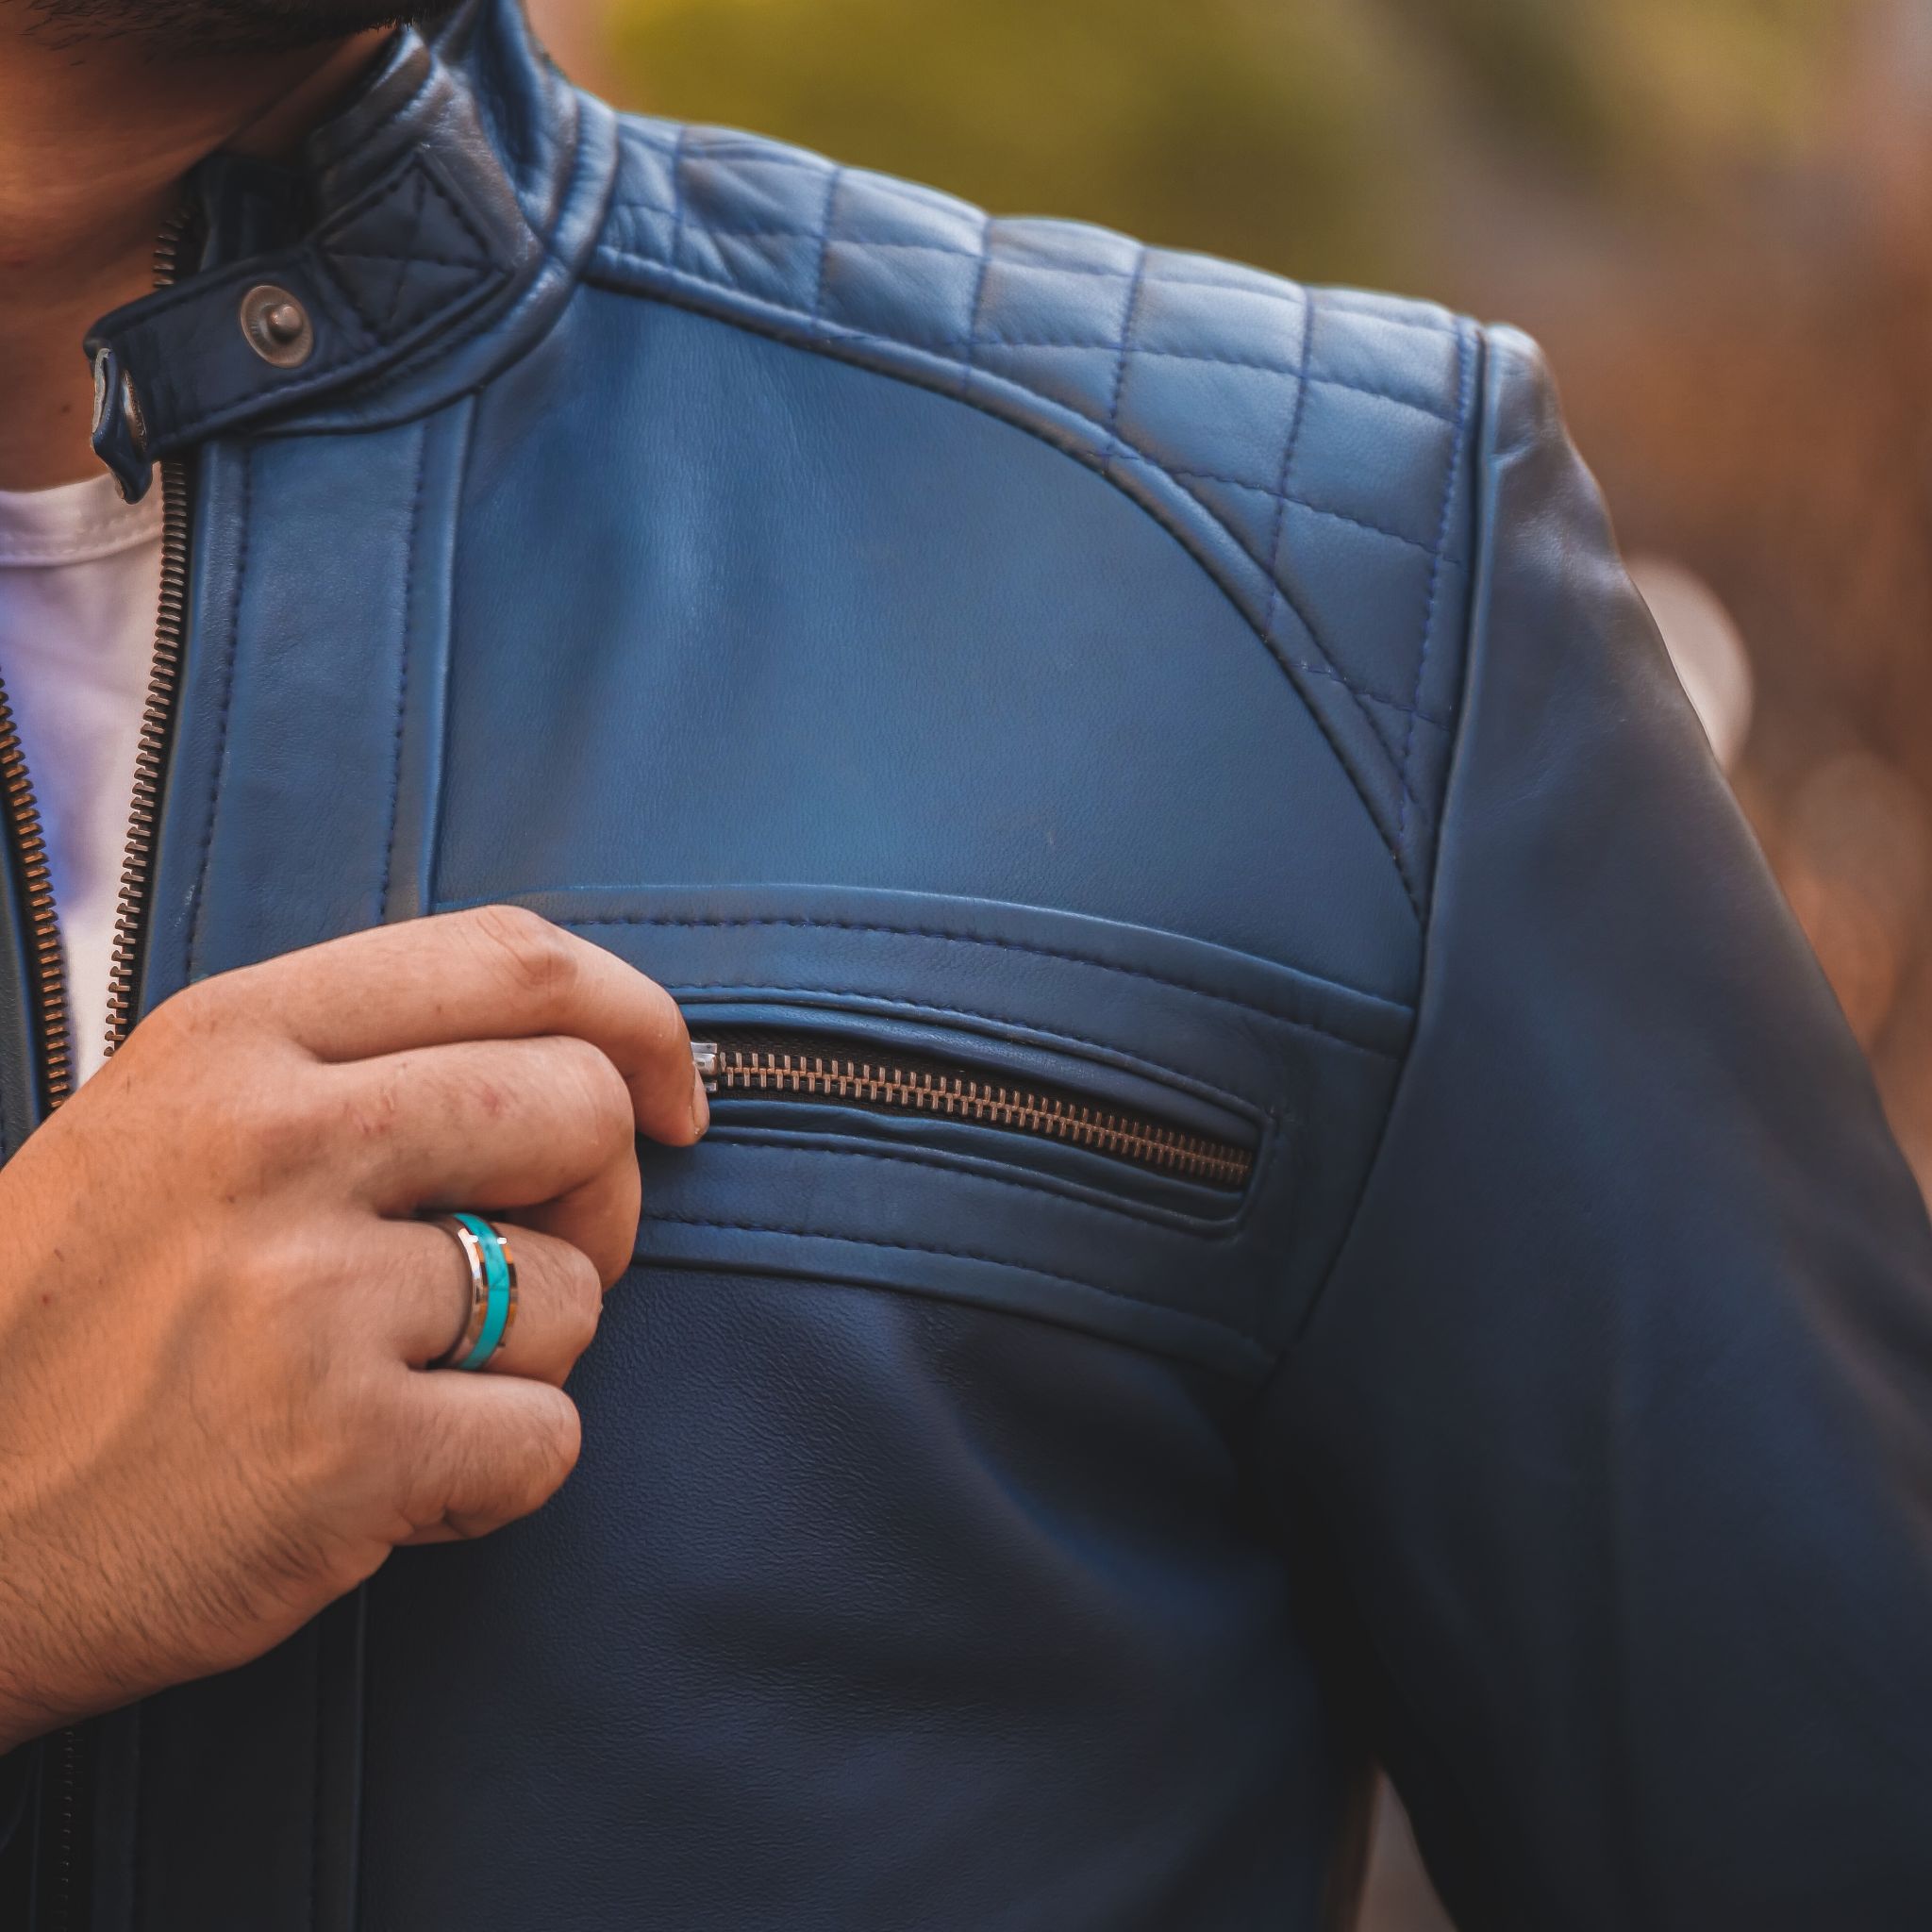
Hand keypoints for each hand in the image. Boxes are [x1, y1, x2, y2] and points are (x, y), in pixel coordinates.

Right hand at [0, 906, 704, 1750]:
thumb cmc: (69, 1325)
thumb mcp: (167, 1126)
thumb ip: (351, 1066)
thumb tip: (582, 1060)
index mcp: (232, 1039)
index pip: (515, 959)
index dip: (642, 1019)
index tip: (674, 1097)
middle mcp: (274, 1143)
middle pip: (584, 1105)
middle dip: (602, 1194)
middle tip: (532, 1256)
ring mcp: (308, 1299)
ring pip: (577, 1286)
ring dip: (527, 1350)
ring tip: (397, 1382)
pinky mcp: (343, 1452)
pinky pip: (547, 1435)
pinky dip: (497, 1472)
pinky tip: (389, 1482)